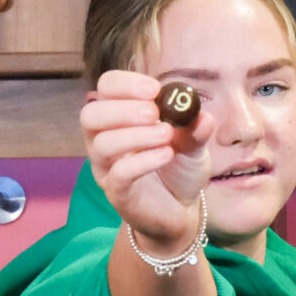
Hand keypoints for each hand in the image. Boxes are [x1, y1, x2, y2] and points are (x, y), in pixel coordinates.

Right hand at [84, 69, 211, 249]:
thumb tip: (204, 115)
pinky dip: (143, 160)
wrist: (181, 210)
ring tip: (167, 136)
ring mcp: (107, 167)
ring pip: (102, 144)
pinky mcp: (116, 192)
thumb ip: (196, 129)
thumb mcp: (193, 145)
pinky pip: (118, 174)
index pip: (106, 88)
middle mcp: (104, 139)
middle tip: (154, 112)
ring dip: (136, 135)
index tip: (155, 89)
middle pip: (91, 114)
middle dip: (123, 109)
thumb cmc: (178, 170)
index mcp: (119, 117)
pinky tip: (166, 155)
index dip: (126, 84)